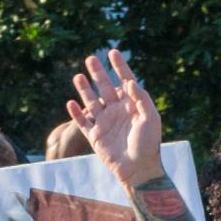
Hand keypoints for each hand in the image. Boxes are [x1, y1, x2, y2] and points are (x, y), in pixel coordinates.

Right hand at [66, 48, 164, 187]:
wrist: (137, 169)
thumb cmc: (148, 144)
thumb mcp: (150, 119)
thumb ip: (141, 100)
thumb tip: (129, 82)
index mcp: (132, 105)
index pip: (125, 81)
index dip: (119, 66)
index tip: (113, 52)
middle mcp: (117, 111)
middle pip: (105, 87)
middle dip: (98, 73)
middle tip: (91, 58)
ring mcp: (105, 123)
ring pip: (92, 102)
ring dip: (84, 89)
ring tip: (77, 76)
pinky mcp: (95, 136)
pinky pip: (83, 122)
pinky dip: (76, 113)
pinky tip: (70, 103)